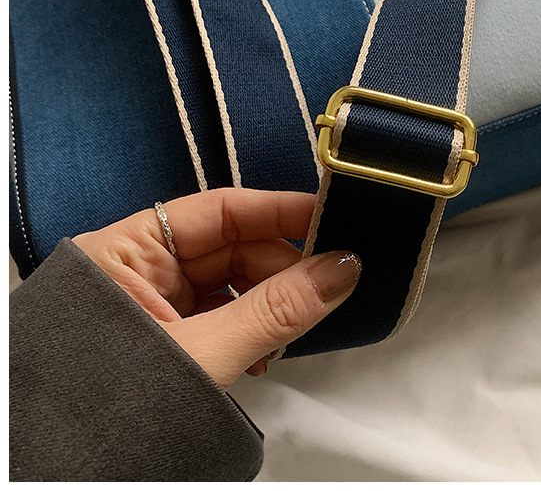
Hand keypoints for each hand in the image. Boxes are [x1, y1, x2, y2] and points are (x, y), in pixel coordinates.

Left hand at [72, 188, 360, 389]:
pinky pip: (224, 315)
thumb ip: (275, 311)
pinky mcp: (170, 333)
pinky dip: (253, 329)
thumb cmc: (113, 409)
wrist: (63, 478)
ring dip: (271, 304)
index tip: (331, 215)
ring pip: (233, 283)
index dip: (278, 210)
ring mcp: (155, 302)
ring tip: (295, 328)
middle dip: (282, 268)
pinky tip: (265, 354)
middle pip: (232, 247)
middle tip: (329, 285)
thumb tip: (343, 268)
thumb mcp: (202, 355)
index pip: (218, 211)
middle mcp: (142, 268)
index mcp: (127, 250)